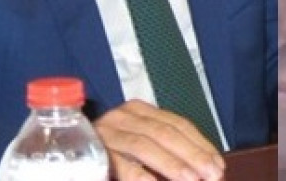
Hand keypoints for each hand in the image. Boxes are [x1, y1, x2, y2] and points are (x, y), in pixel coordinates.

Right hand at [92, 100, 224, 180]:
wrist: (67, 154)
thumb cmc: (113, 154)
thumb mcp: (144, 147)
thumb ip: (169, 153)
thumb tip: (207, 169)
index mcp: (140, 111)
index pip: (178, 124)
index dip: (201, 145)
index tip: (218, 166)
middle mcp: (123, 116)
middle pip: (165, 133)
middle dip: (193, 155)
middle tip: (212, 175)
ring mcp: (106, 133)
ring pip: (145, 146)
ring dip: (172, 165)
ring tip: (192, 180)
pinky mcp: (94, 153)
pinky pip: (122, 165)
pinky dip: (143, 177)